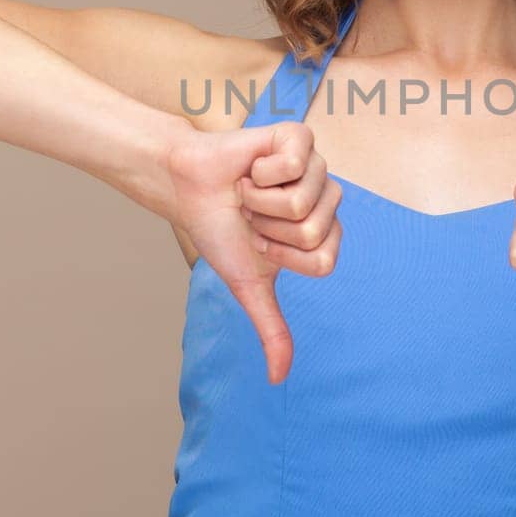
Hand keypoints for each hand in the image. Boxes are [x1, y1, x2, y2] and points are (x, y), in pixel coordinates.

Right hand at [165, 121, 342, 384]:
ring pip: (302, 202)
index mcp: (324, 233)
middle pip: (314, 232)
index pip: (324, 261)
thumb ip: (272, 328)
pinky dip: (261, 172)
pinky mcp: (299, 137)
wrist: (188, 189)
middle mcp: (327, 199)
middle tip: (253, 214)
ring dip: (262, 201)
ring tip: (251, 191)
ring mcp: (317, 166)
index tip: (261, 243)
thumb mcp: (249, 285)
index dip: (282, 256)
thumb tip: (279, 379)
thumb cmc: (221, 231)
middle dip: (269, 228)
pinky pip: (294, 164)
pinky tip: (253, 166)